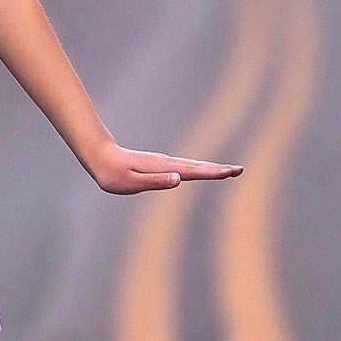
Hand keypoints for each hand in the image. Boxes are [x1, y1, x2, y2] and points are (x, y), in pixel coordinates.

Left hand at [88, 140, 243, 194]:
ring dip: (212, 168)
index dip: (211, 173)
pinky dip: (200, 168)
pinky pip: (185, 167)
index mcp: (162, 168)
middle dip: (219, 169)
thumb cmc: (113, 174)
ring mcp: (165, 163)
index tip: (229, 172)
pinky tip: (205, 170)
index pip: (192, 171)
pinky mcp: (161, 165)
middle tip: (239, 170)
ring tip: (230, 170)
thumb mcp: (131, 182)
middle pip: (198, 167)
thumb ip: (155, 181)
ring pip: (193, 165)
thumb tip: (178, 179)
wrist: (100, 158)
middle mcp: (167, 163)